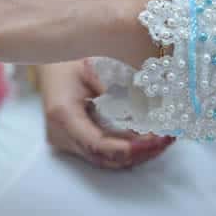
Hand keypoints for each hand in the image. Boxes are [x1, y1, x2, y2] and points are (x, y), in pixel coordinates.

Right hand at [40, 60, 173, 168]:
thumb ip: (119, 91)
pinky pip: (101, 152)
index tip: (157, 140)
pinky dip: (125, 147)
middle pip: (105, 157)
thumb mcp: (95, 66)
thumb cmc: (69, 56)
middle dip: (139, 152)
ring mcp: (64, 140)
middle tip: (168, 138)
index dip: (131, 147)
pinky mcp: (71, 141)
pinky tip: (146, 138)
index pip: (99, 144)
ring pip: (105, 159)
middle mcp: (60, 133)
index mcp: (62, 113)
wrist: (46, 57)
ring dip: (135, 152)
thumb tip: (151, 114)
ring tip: (163, 138)